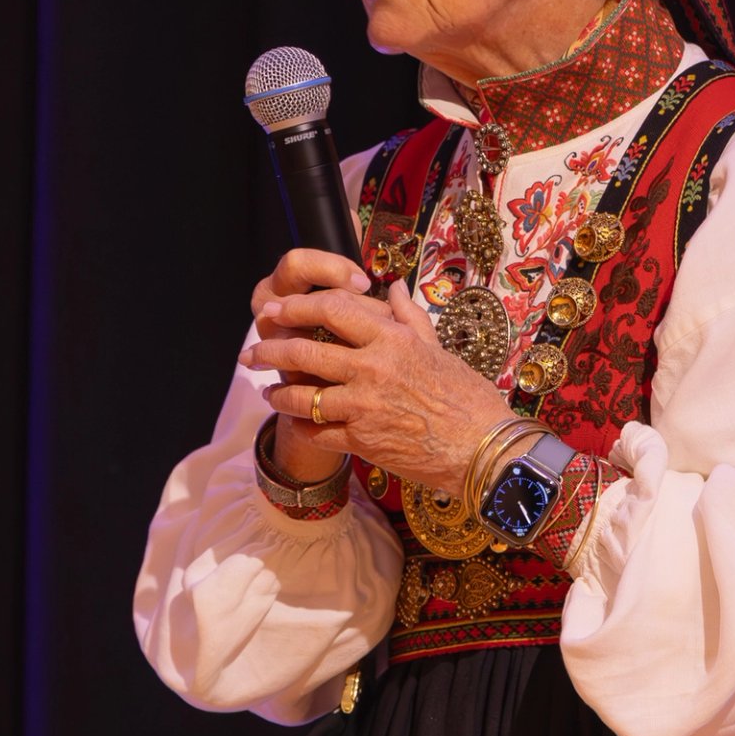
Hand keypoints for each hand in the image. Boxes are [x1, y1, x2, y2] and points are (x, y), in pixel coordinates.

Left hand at [248, 280, 509, 493]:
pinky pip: (316, 433)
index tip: (277, 309)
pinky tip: (296, 424)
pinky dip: (301, 428)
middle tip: (252, 351)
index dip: (297, 307)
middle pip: (305, 351)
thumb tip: (392, 287)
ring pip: (302, 396)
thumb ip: (408, 316)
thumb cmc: (466, 396)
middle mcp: (373, 369)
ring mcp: (364, 407)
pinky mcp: (362, 441)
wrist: (482, 448)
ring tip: (269, 392)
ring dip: (279, 394)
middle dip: (271, 350)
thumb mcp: (438, 347)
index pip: (332, 310)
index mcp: (392, 339)